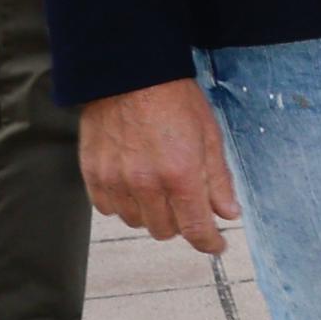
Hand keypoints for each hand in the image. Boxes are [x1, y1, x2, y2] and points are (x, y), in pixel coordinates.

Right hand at [81, 80, 239, 258]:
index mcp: (180, 174)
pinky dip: (123, 203)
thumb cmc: (173, 99)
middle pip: (165, 230)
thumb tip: (228, 213)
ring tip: (158, 186)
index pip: (196, 228)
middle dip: (180, 221)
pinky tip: (133, 184)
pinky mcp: (92, 175)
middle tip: (185, 200)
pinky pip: (108, 209)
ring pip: (136, 222)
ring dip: (151, 212)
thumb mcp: (209, 135)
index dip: (209, 242)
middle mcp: (145, 183)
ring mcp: (115, 180)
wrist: (129, 74)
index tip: (216, 245)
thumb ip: (218, 179)